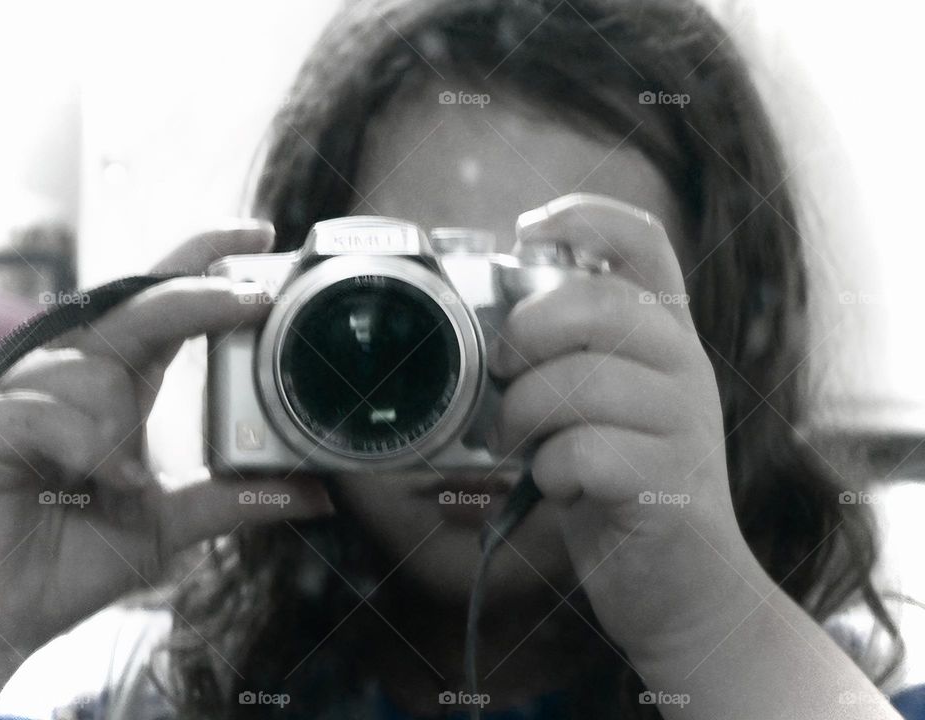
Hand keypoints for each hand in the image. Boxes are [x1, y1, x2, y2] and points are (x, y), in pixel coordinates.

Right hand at [0, 223, 333, 653]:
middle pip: (141, 305)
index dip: (206, 262)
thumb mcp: (169, 523)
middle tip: (256, 299)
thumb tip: (320, 494)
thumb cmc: (67, 562)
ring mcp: (29, 393)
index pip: (164, 304)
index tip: (261, 236)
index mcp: (119, 386)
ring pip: (98, 361)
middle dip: (200, 295)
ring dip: (121, 418)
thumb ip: (237, 499)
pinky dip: (85, 444)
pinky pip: (48, 407)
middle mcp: (77, 376)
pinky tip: (95, 480)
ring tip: (116, 479)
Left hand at [490, 194, 766, 658]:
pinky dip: (549, 470)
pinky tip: (557, 485)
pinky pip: (584, 453)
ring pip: (580, 383)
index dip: (585, 216)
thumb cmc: (622, 484)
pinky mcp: (669, 488)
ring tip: (518, 442)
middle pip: (599, 305)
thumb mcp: (601, 406)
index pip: (645, 243)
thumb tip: (491, 328)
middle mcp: (685, 367)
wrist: (685, 584)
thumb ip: (567, 359)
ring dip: (523, 414)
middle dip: (528, 334)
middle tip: (504, 371)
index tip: (529, 229)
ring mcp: (684, 426)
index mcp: (666, 336)